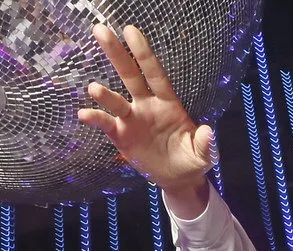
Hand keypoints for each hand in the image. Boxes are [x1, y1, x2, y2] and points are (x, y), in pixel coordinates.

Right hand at [77, 25, 215, 212]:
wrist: (177, 178)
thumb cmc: (191, 159)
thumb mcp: (203, 154)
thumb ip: (205, 144)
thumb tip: (208, 132)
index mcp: (167, 103)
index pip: (155, 74)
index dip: (143, 53)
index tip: (130, 31)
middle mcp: (146, 106)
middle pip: (130, 76)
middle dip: (117, 54)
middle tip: (101, 30)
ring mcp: (132, 120)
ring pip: (116, 101)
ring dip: (105, 95)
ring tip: (94, 88)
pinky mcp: (121, 136)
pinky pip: (107, 124)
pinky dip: (96, 118)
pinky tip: (84, 114)